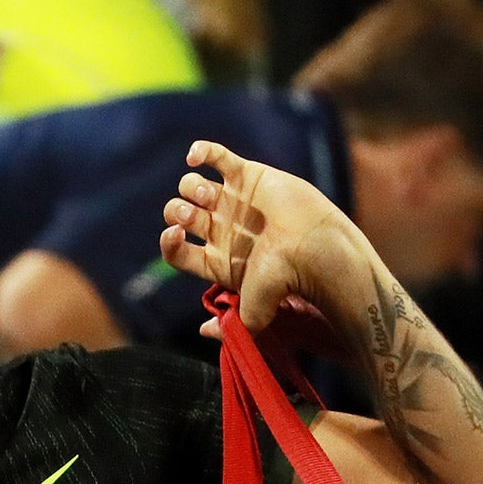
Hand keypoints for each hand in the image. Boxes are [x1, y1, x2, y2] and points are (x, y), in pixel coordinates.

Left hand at [160, 140, 365, 334]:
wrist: (315, 249)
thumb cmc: (285, 281)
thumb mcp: (253, 314)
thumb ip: (229, 327)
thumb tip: (205, 331)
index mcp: (216, 260)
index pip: (176, 249)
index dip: (167, 241)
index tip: (175, 234)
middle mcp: (222, 231)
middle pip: (179, 214)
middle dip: (177, 212)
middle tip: (193, 216)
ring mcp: (234, 202)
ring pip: (191, 186)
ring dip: (190, 188)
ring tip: (209, 196)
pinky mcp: (249, 176)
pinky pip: (216, 157)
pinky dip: (201, 151)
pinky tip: (195, 157)